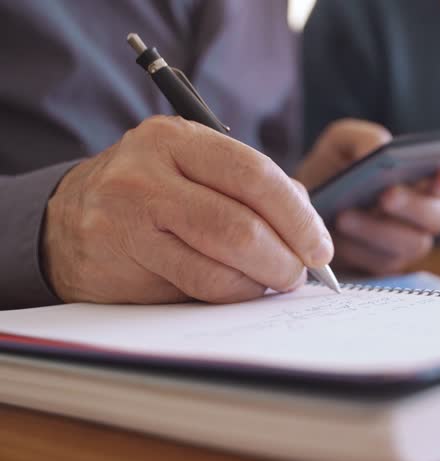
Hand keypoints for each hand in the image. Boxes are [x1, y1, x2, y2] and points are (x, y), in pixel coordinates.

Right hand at [42, 116, 331, 303]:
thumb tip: (310, 228)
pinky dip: (233, 292)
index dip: (297, 217)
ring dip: (262, 279)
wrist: (67, 219)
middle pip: (240, 223)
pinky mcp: (120, 261)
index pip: (255, 175)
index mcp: (177, 138)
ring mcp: (128, 217)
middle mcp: (147, 172)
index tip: (321, 246)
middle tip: (302, 272)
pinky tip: (240, 288)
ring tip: (274, 280)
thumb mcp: (196, 170)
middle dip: (285, 255)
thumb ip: (253, 187)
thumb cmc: (153, 193)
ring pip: (221, 260)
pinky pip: (197, 285)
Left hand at [298, 119, 439, 274]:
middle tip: (386, 196)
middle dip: (414, 206)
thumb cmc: (333, 169)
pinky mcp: (384, 265)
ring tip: (345, 216)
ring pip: (411, 244)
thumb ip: (364, 137)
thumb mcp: (340, 143)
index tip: (437, 175)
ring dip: (379, 230)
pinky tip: (337, 235)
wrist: (301, 206)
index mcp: (422, 179)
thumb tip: (380, 149)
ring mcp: (406, 243)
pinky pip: (382, 263)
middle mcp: (423, 214)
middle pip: (438, 217)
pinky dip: (360, 249)